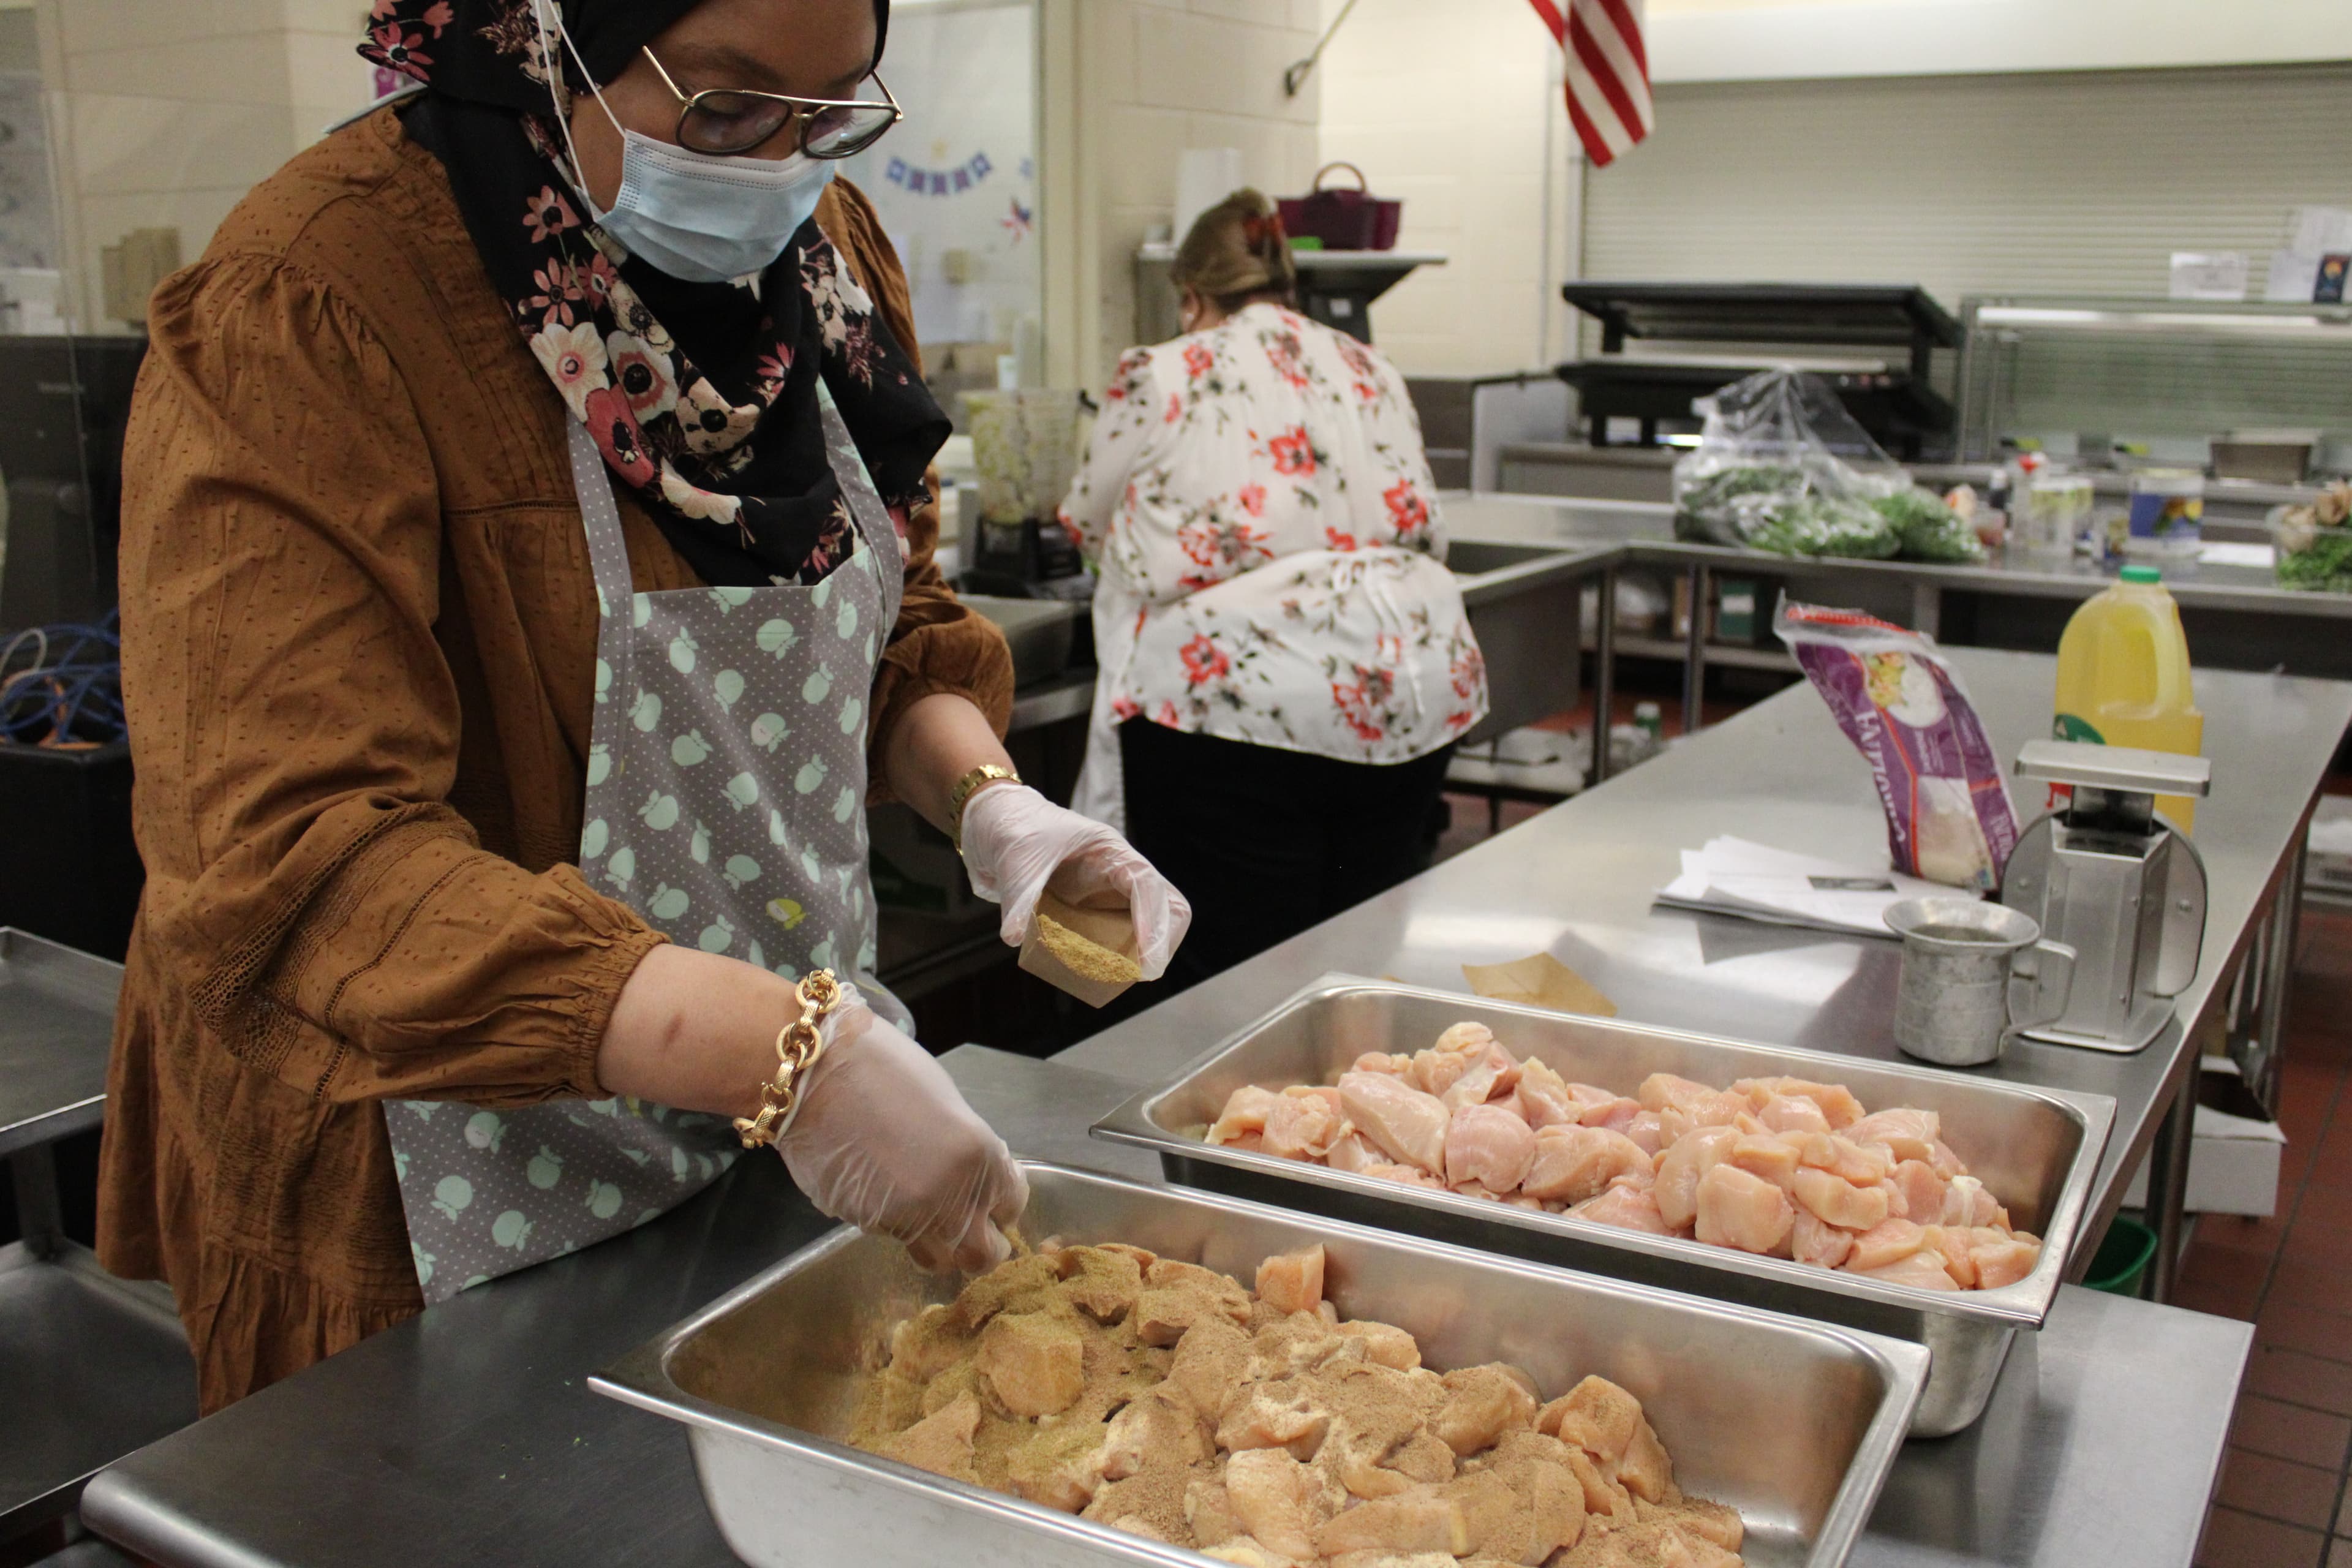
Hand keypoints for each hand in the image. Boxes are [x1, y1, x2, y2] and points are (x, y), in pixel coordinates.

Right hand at [778, 996, 1027, 1272]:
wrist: (817, 1073)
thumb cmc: (883, 1069)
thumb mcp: (948, 1105)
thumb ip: (968, 1154)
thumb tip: (972, 1181)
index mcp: (980, 1157)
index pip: (1011, 1206)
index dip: (1000, 1204)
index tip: (991, 1199)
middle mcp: (950, 1196)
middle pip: (982, 1255)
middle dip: (980, 1245)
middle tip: (967, 1228)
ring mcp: (907, 1217)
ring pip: (936, 1258)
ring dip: (936, 1243)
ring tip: (921, 1212)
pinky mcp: (866, 1225)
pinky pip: (894, 1237)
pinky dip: (894, 1223)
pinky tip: (880, 1188)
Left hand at [958, 783, 1190, 981]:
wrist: (995, 823)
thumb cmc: (1014, 826)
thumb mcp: (1015, 859)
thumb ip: (1018, 896)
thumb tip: (1015, 937)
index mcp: (1107, 850)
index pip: (1145, 882)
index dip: (1151, 919)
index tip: (1144, 955)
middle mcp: (1116, 872)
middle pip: (1164, 904)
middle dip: (1162, 940)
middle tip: (1142, 974)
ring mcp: (1107, 893)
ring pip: (1147, 923)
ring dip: (1143, 951)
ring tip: (1123, 977)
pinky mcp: (1091, 911)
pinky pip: (1117, 936)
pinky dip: (1116, 956)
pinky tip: (1101, 974)